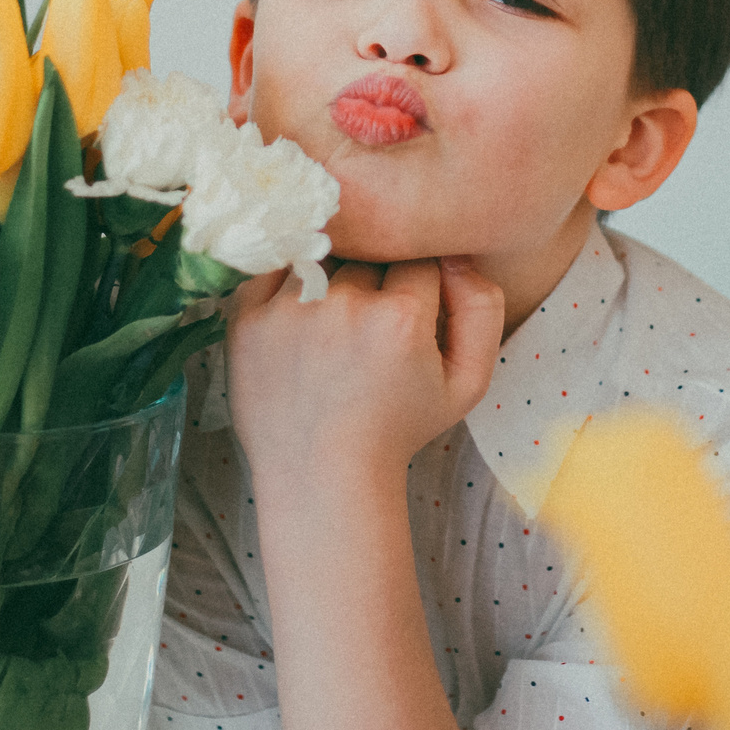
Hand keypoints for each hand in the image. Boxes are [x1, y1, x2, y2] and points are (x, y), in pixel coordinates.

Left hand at [224, 255, 506, 487]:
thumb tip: (458, 256)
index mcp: (400, 318)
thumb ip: (482, 310)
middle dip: (376, 279)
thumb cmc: (398, 429)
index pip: (419, 258)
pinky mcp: (247, 319)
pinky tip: (299, 315)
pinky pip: (271, 269)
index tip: (409, 314)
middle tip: (370, 324)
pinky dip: (286, 282)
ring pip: (322, 257)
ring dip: (331, 278)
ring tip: (334, 323)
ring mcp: (290, 310)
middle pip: (369, 253)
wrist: (322, 475)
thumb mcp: (468, 383)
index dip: (419, 284)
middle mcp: (344, 306)